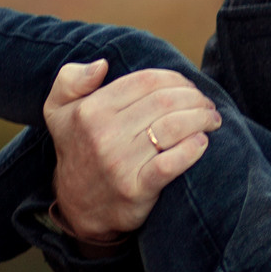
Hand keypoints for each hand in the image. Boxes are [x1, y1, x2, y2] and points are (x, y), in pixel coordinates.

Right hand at [44, 59, 221, 244]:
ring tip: (212, 119)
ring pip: (173, 128)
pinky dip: (192, 149)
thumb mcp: (58, 111)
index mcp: (91, 110)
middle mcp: (104, 135)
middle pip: (165, 102)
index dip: (175, 79)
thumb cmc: (77, 148)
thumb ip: (70, 80)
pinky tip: (202, 142)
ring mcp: (120, 163)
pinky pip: (171, 164)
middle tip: (206, 103)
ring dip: (201, 119)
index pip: (146, 81)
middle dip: (194, 98)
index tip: (188, 86)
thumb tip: (102, 65)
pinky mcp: (136, 189)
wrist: (77, 206)